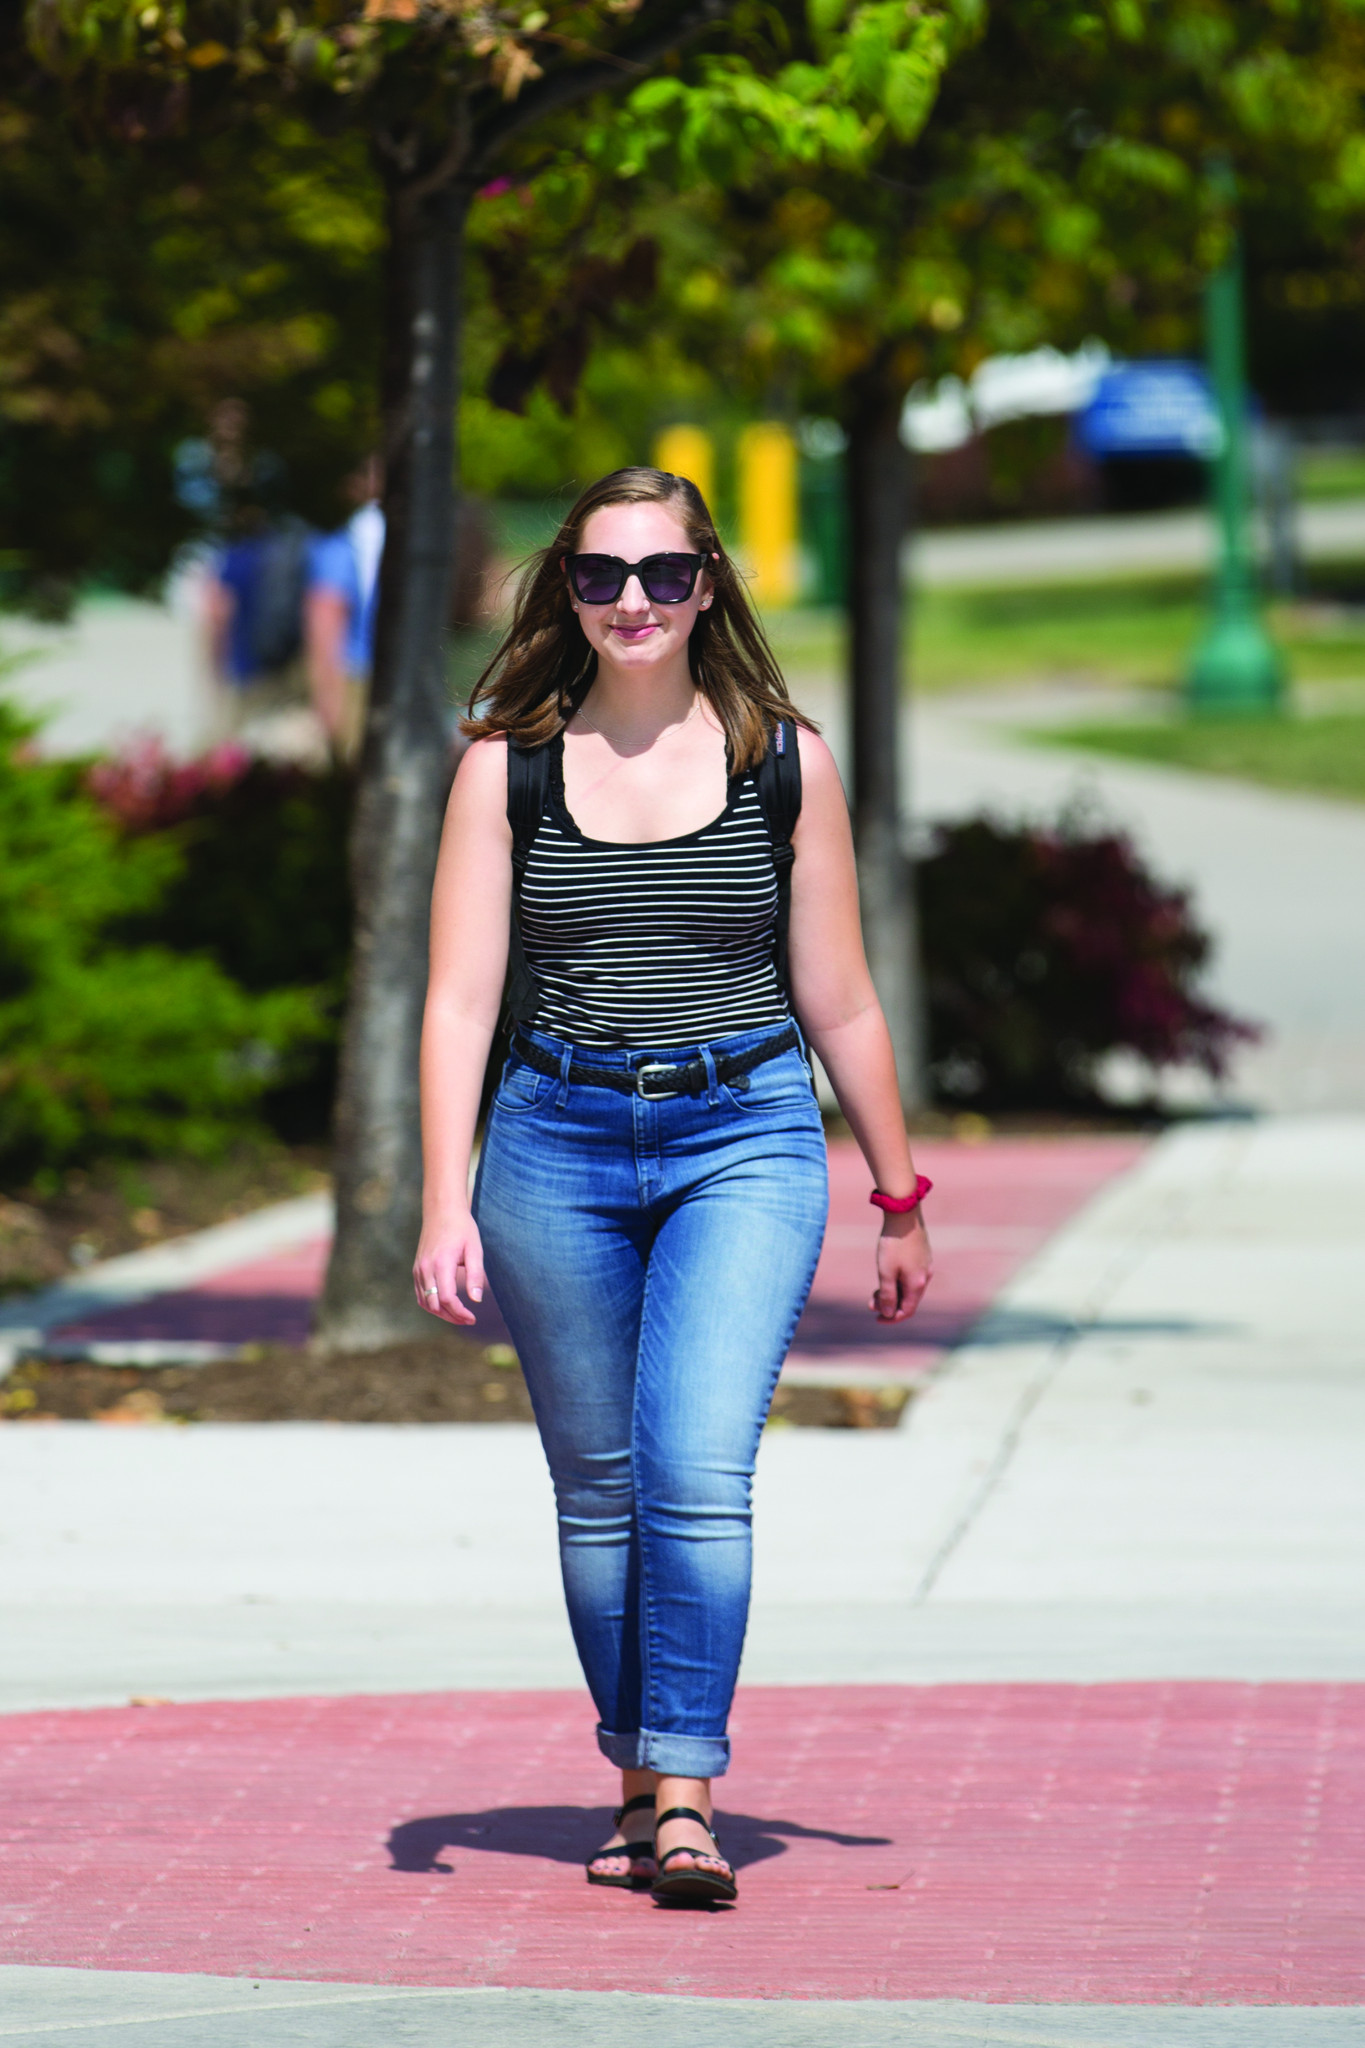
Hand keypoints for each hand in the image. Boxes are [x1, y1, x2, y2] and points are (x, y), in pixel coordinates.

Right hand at [413, 1209, 485, 1326]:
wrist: (441, 1211)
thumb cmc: (462, 1228)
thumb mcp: (474, 1249)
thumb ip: (475, 1275)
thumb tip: (476, 1300)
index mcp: (441, 1263)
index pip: (447, 1299)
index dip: (459, 1313)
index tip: (473, 1318)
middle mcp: (426, 1268)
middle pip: (435, 1305)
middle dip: (452, 1317)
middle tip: (469, 1319)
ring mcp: (418, 1269)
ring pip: (425, 1302)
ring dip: (441, 1313)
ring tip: (459, 1315)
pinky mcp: (416, 1269)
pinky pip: (420, 1294)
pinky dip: (431, 1304)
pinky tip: (446, 1305)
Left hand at [871, 1209, 931, 1323]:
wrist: (904, 1214)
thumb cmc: (893, 1244)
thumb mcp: (886, 1272)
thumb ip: (887, 1295)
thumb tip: (889, 1314)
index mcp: (917, 1284)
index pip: (907, 1310)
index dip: (892, 1318)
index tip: (876, 1318)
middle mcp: (925, 1277)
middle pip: (908, 1300)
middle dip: (889, 1304)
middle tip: (870, 1303)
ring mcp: (925, 1266)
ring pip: (909, 1287)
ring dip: (892, 1292)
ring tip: (875, 1290)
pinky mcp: (922, 1256)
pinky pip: (910, 1276)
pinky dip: (898, 1281)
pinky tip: (887, 1274)